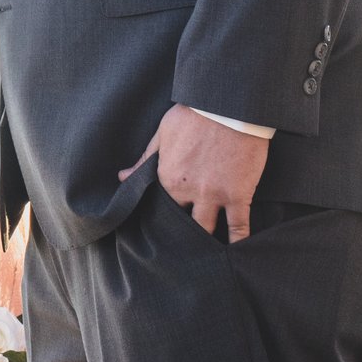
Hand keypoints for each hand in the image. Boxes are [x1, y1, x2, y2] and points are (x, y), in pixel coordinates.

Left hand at [119, 105, 271, 241]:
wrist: (229, 105)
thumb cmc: (194, 114)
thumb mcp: (163, 133)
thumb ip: (144, 160)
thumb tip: (122, 177)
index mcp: (167, 177)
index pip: (161, 206)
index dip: (164, 215)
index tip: (165, 224)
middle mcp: (188, 191)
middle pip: (181, 223)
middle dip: (180, 236)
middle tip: (180, 249)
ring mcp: (214, 194)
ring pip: (206, 229)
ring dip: (204, 242)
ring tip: (204, 256)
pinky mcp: (238, 194)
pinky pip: (238, 225)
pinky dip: (239, 241)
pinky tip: (238, 253)